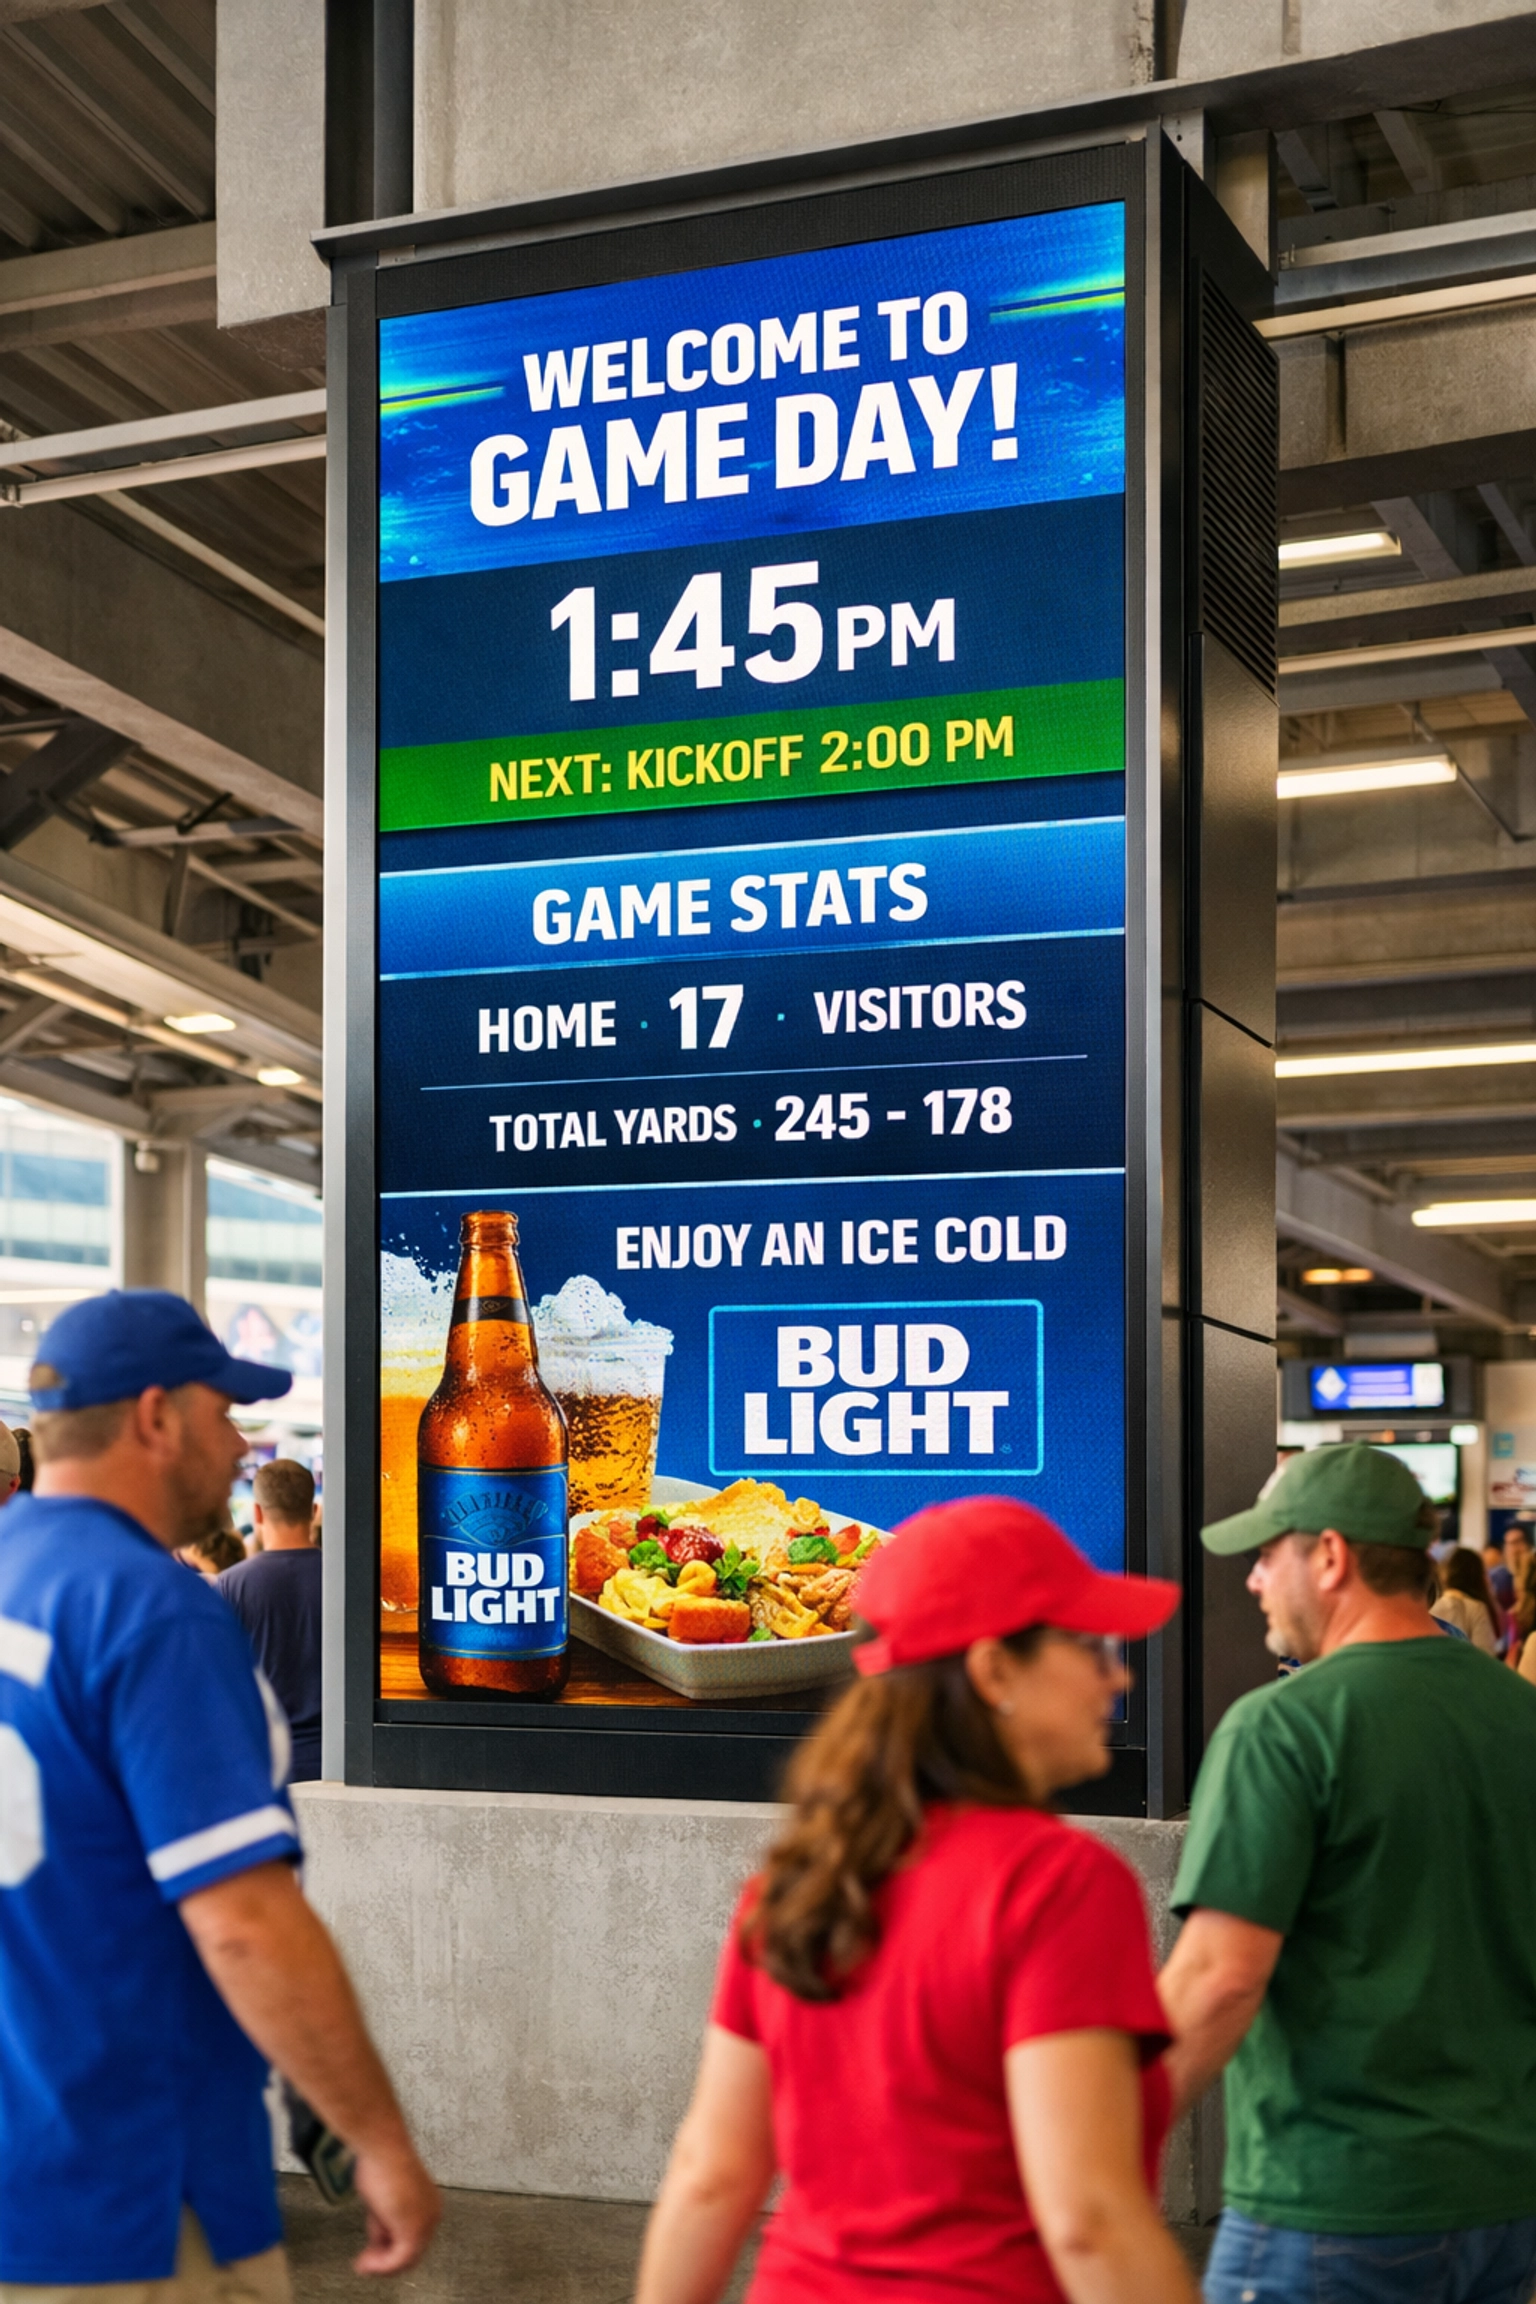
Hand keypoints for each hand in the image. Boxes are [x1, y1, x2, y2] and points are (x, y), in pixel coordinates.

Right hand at [350, 2141, 441, 2273]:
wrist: (381, 2148)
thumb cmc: (380, 2163)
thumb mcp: (382, 2200)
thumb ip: (384, 2222)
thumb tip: (378, 2243)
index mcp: (428, 2204)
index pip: (414, 2239)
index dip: (391, 2251)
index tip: (372, 2254)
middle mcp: (432, 2214)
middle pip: (411, 2252)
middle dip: (385, 2261)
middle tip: (364, 2263)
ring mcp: (425, 2222)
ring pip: (406, 2260)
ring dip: (381, 2266)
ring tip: (363, 2264)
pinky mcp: (413, 2229)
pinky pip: (399, 2260)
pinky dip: (381, 2266)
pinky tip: (365, 2262)